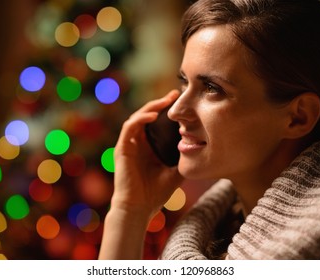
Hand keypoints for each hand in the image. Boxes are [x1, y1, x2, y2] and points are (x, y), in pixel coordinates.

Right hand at [111, 89, 183, 218]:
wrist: (138, 209)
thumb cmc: (155, 194)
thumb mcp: (175, 172)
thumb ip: (182, 159)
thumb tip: (198, 146)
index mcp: (148, 148)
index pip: (156, 124)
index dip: (167, 111)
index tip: (181, 102)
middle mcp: (138, 144)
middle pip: (147, 116)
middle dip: (160, 103)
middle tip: (175, 94)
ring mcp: (129, 145)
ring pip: (137, 117)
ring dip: (151, 107)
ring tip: (166, 101)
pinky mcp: (122, 149)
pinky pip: (129, 127)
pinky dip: (140, 119)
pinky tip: (154, 115)